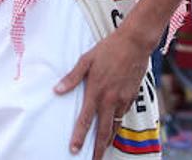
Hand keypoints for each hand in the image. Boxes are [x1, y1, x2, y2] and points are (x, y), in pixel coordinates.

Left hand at [55, 27, 150, 157]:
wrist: (134, 43)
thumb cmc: (108, 49)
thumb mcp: (86, 60)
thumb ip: (72, 77)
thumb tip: (57, 90)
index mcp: (96, 91)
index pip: (85, 120)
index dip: (79, 136)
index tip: (74, 150)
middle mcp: (110, 99)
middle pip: (103, 131)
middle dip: (98, 149)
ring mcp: (123, 99)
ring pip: (115, 126)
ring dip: (108, 140)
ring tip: (103, 150)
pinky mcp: (132, 96)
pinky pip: (123, 115)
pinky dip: (117, 124)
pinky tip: (113, 128)